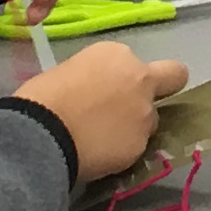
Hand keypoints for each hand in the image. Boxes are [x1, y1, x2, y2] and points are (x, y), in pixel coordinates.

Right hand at [17, 40, 189, 178]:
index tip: (110, 89)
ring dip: (134, 127)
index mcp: (117, 55)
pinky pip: (136, 147)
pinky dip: (122, 151)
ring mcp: (145, 114)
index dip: (127, 77)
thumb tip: (99, 95)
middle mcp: (140, 80)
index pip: (136, 62)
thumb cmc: (42, 97)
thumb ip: (96, 78)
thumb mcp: (69, 71)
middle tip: (133, 110)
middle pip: (168, 81)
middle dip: (158, 92)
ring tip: (102, 140)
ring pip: (150, 121)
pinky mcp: (141, 146)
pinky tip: (98, 155)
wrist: (41, 132)